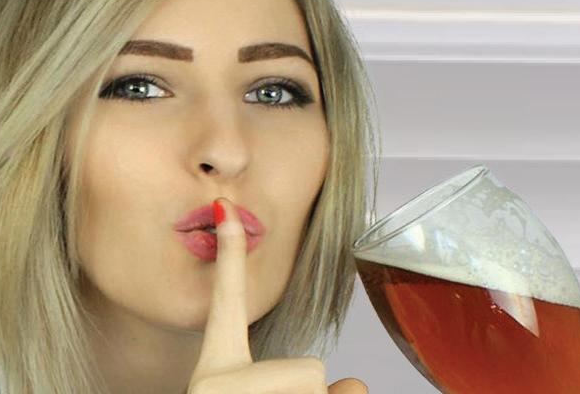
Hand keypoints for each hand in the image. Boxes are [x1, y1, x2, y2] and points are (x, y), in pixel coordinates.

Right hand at [186, 197, 368, 393]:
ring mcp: (237, 393)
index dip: (229, 251)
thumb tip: (360, 382)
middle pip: (311, 369)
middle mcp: (221, 377)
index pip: (227, 297)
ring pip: (320, 388)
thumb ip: (309, 384)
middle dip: (308, 393)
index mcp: (219, 364)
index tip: (223, 206)